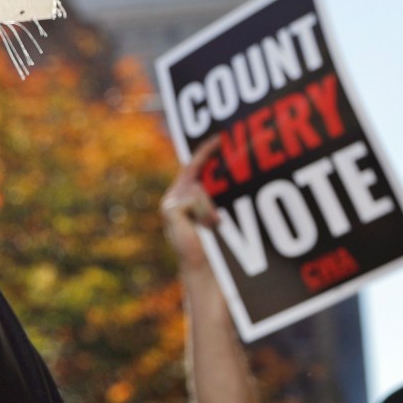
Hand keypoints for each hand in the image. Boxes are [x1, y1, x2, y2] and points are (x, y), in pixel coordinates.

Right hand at [160, 139, 224, 268]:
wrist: (203, 263)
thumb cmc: (212, 241)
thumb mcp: (215, 211)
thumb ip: (214, 194)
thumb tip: (233, 173)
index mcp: (183, 194)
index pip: (193, 165)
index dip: (205, 151)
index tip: (219, 138)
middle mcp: (173, 195)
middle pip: (195, 173)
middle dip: (209, 176)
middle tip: (221, 190)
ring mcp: (170, 202)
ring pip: (199, 189)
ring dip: (211, 208)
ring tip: (215, 225)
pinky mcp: (170, 209)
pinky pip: (195, 198)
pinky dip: (206, 213)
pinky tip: (207, 227)